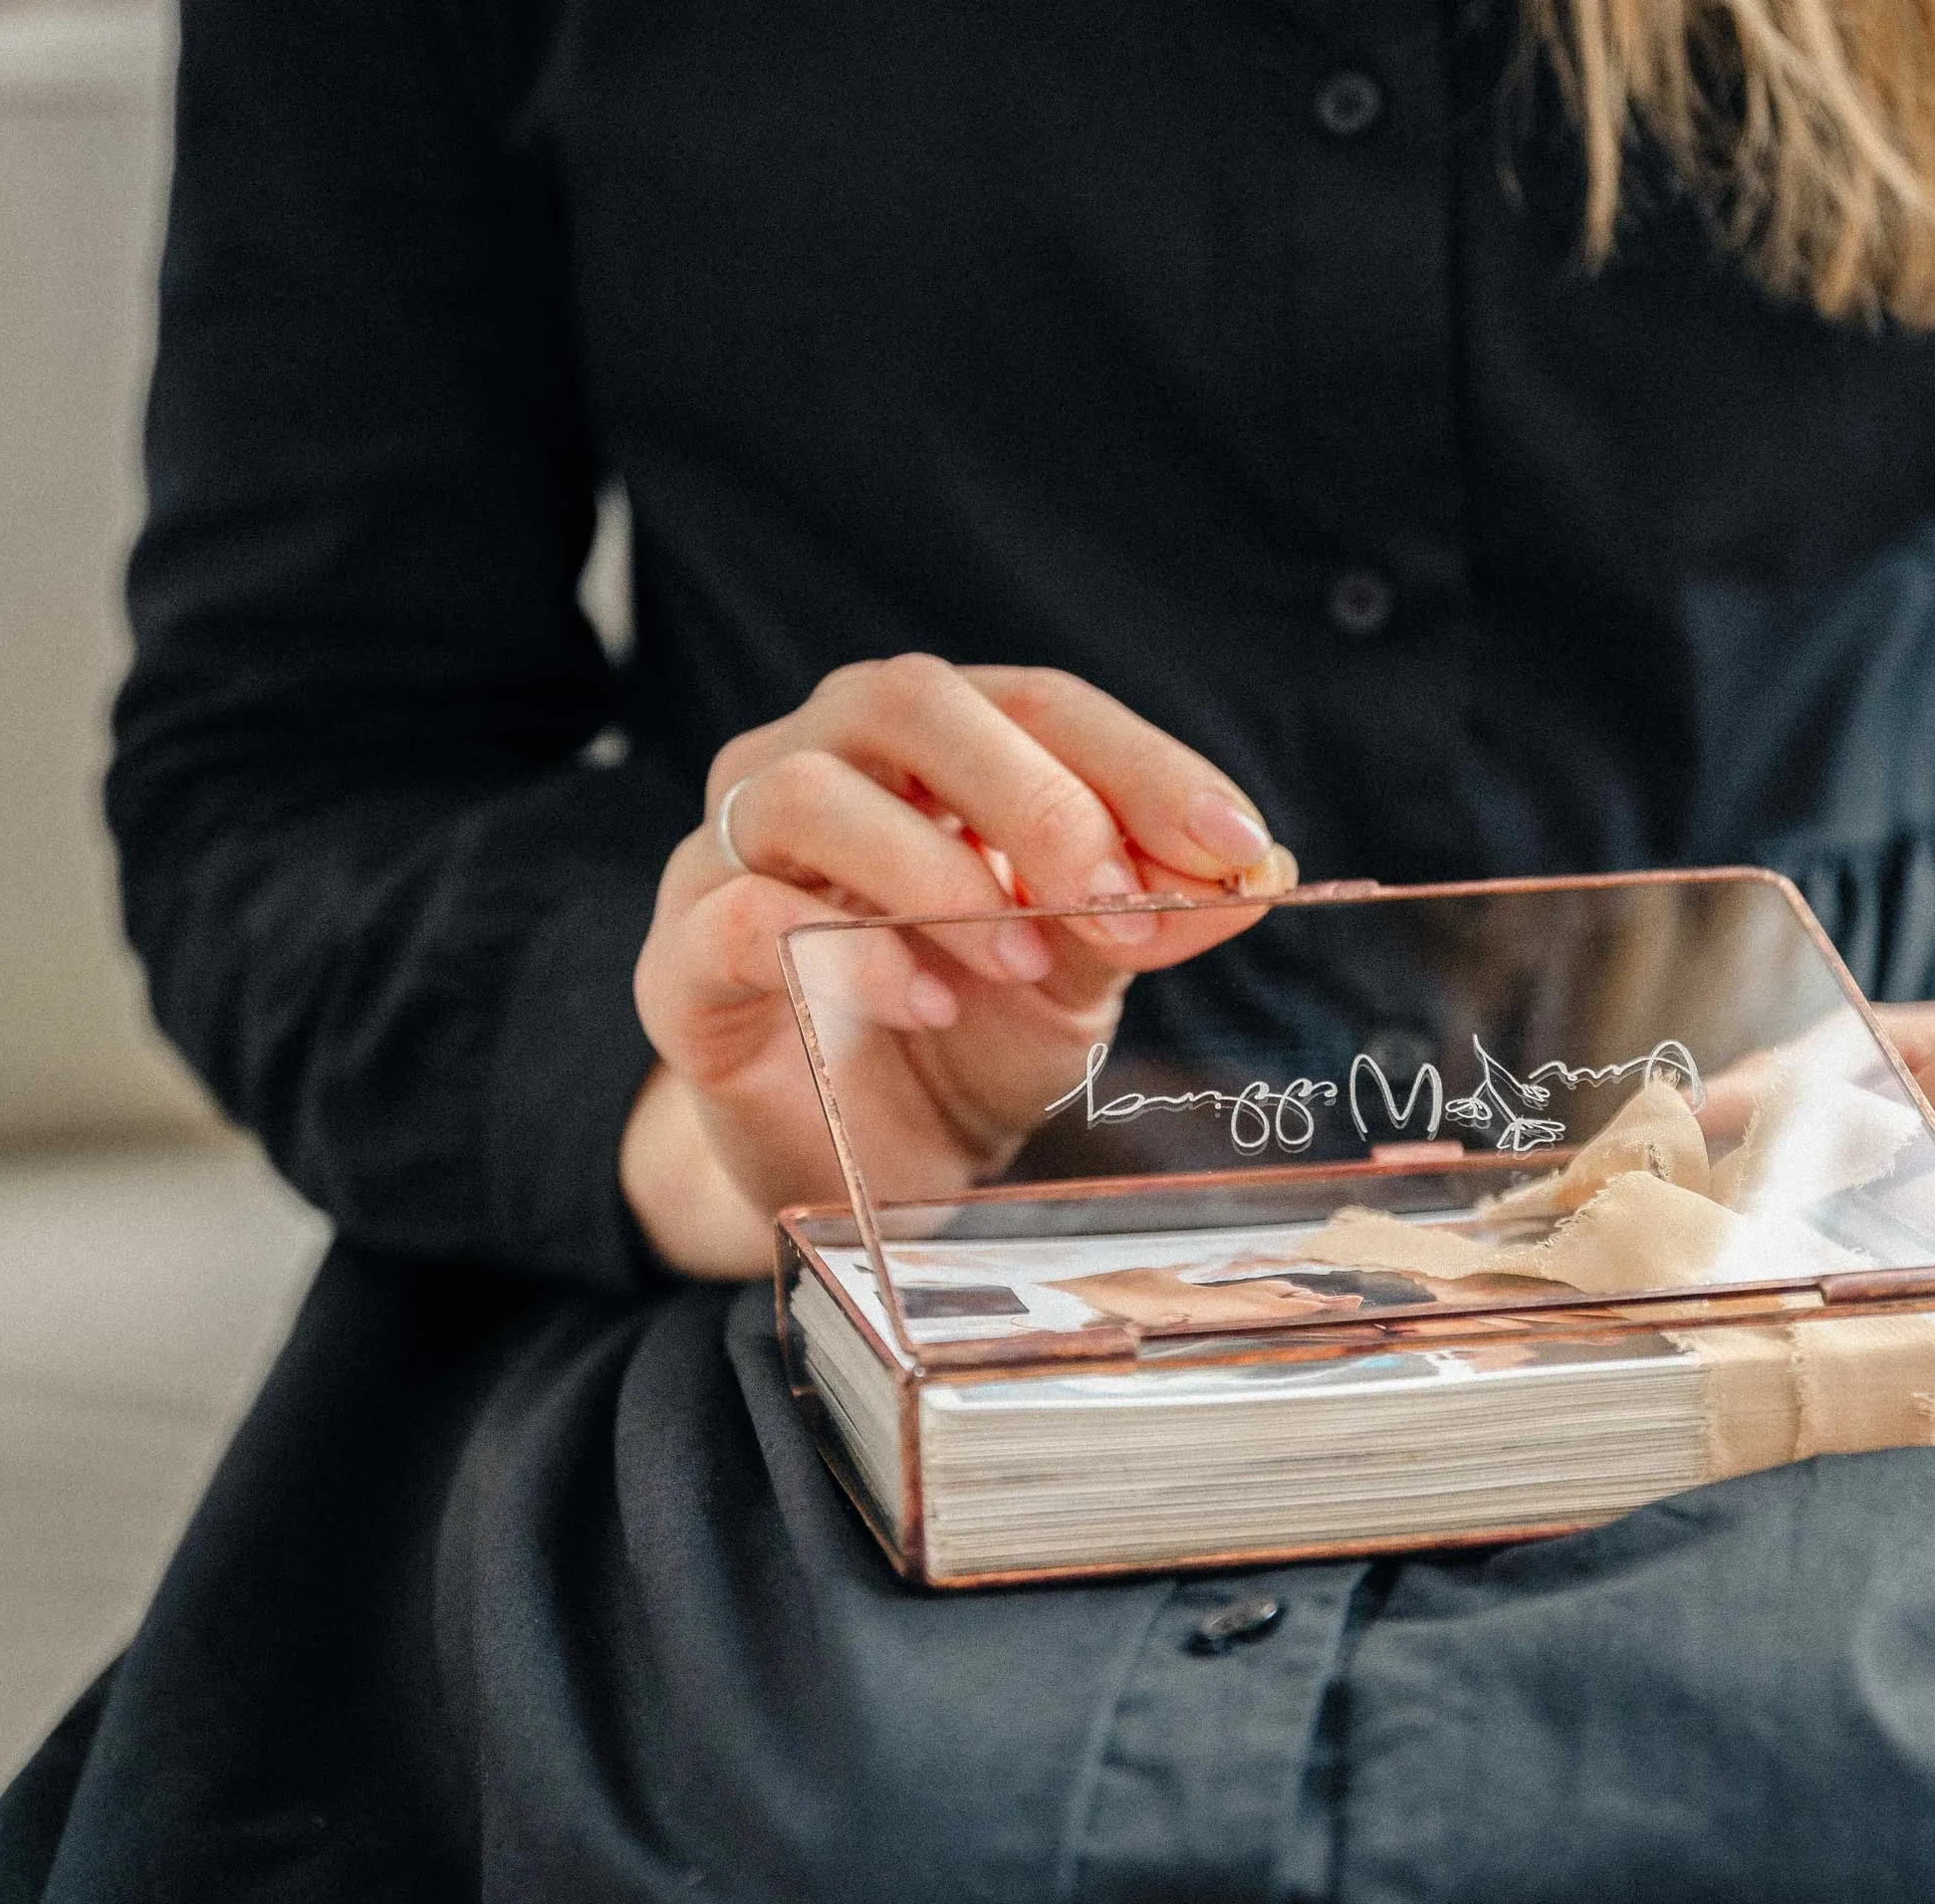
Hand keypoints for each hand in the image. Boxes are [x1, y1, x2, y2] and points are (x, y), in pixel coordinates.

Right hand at [622, 656, 1291, 1277]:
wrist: (858, 1169)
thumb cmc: (967, 1038)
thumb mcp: (1081, 974)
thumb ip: (1148, 916)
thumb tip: (1255, 874)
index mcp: (924, 743)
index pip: (1034, 703)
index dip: (1141, 762)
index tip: (1237, 844)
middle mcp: (814, 762)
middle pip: (908, 703)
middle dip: (1035, 796)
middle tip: (1118, 902)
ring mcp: (727, 855)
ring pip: (805, 791)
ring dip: (935, 870)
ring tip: (1023, 961)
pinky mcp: (679, 963)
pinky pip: (741, 917)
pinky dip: (848, 954)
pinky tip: (928, 1006)